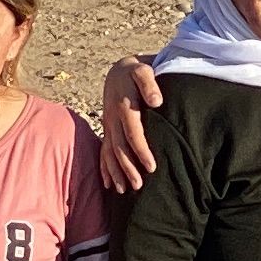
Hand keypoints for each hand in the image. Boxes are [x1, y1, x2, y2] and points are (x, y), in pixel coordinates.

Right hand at [100, 57, 162, 194]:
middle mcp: (113, 118)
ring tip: (125, 190)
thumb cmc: (137, 71)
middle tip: (139, 186)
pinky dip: (105, 168)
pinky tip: (108, 184)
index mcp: (124, 106)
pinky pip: (103, 150)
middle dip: (128, 168)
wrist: (120, 70)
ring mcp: (108, 125)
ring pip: (110, 152)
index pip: (132, 132)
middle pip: (119, 147)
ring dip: (116, 172)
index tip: (151, 167)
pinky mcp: (107, 129)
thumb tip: (156, 101)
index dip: (141, 150)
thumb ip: (149, 83)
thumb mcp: (143, 71)